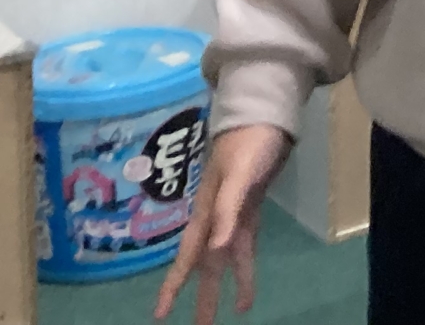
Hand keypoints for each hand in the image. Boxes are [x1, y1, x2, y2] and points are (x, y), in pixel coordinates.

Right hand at [155, 123, 289, 322]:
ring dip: (228, 285)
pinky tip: (248, 285)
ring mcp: (233, 215)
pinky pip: (245, 245)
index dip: (175, 284)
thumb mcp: (240, 174)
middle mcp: (216, 219)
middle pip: (207, 265)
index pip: (189, 256)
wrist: (264, 118)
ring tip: (233, 314)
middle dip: (203, 296)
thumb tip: (216, 247)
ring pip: (227, 259)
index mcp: (207, 213)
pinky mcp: (249, 210)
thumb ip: (228, 209)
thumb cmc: (249, 142)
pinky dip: (247, 266)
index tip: (160, 313)